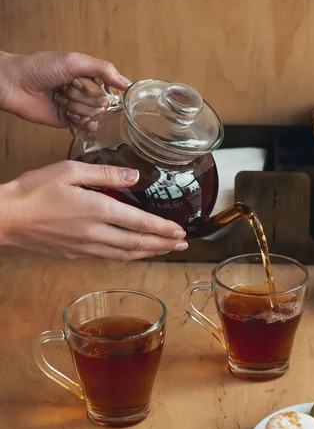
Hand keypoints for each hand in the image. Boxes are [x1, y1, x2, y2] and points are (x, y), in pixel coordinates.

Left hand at [0, 50, 129, 127]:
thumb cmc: (39, 67)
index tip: (86, 82)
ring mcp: (76, 107)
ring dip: (77, 106)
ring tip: (60, 98)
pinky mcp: (67, 122)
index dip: (99, 86)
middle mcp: (83, 92)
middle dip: (85, 96)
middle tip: (67, 88)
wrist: (14, 84)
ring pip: (94, 115)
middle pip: (102, 103)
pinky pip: (85, 126)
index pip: (109, 86)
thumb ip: (103, 70)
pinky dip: (77, 120)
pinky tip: (65, 112)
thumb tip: (127, 83)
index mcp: (86, 75)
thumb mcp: (75, 61)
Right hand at [0, 161, 187, 260]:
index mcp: (97, 211)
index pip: (140, 223)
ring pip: (125, 255)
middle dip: (163, 245)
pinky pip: (108, 258)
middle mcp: (95, 234)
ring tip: (164, 250)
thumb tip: (134, 177)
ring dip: (148, 253)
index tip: (180, 232)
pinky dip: (127, 256)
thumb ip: (105, 174)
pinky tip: (132, 252)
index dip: (163, 230)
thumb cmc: (34, 191)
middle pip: (137, 244)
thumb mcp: (70, 171)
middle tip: (182, 245)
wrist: (6, 218)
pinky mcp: (75, 254)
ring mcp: (85, 247)